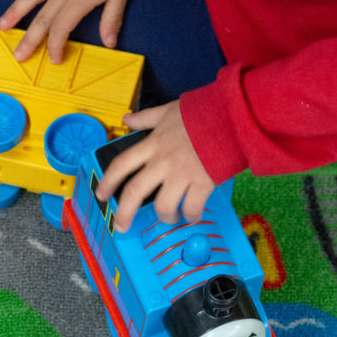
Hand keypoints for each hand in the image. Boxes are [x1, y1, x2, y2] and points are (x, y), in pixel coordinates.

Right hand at [0, 0, 131, 63]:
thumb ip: (112, 19)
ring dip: (15, 12)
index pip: (60, 29)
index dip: (55, 47)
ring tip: (2, 26)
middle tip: (17, 55)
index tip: (54, 59)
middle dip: (28, 39)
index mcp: (78, 0)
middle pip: (41, 19)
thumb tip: (109, 43)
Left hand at [96, 102, 214, 231]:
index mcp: (153, 144)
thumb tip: (127, 119)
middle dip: (124, 214)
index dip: (108, 182)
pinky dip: (191, 216)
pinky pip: (191, 207)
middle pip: (135, 192)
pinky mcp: (203, 182)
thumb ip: (146, 118)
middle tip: (121, 226)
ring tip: (169, 219)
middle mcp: (163, 161)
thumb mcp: (169, 110)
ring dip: (164, 218)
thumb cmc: (203, 111)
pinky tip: (193, 216)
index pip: (122, 164)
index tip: (101, 195)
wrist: (235, 113)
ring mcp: (182, 173)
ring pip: (163, 206)